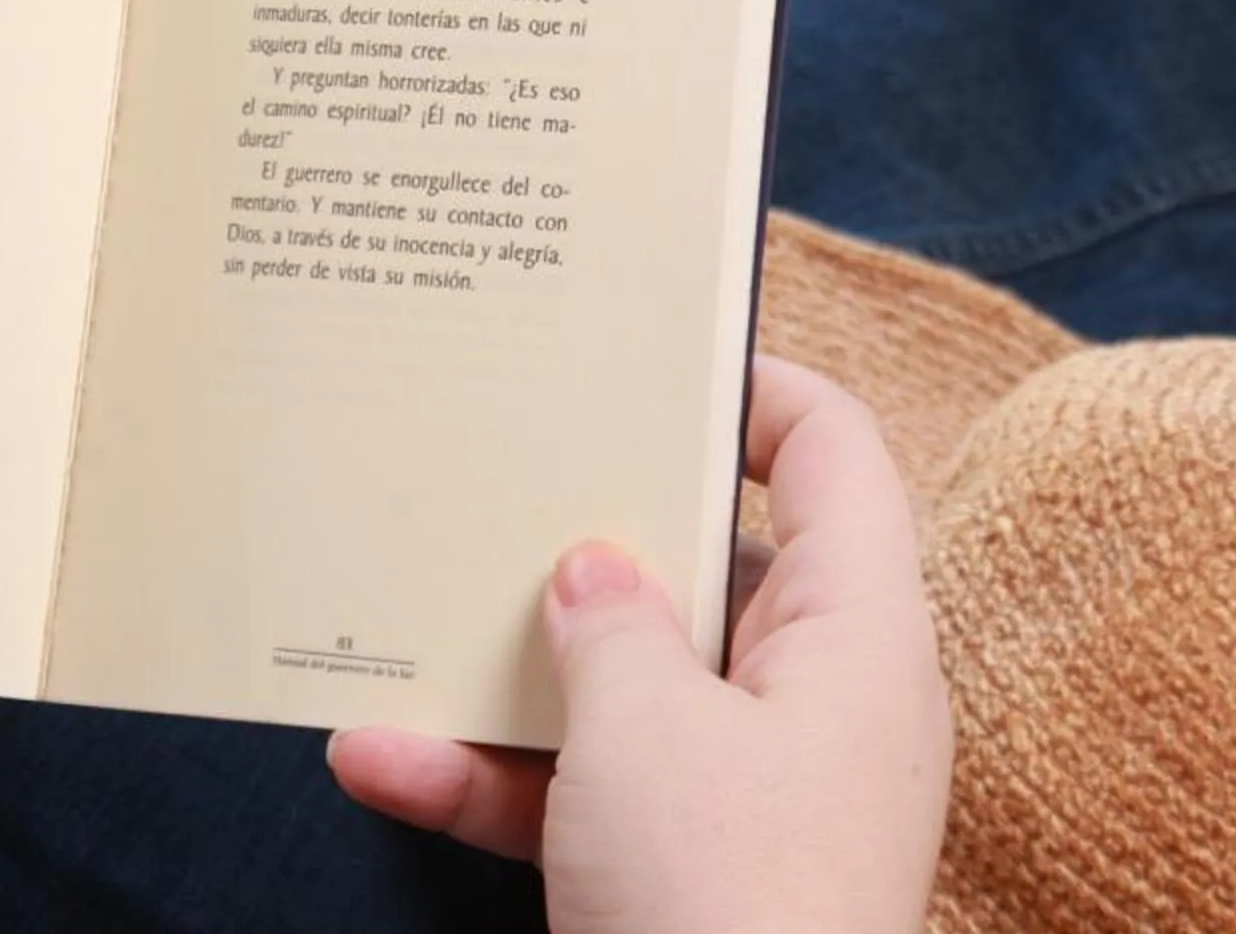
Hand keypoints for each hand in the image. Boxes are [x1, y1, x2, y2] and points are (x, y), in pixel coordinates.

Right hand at [328, 355, 951, 933]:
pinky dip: (493, 778)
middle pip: (711, 568)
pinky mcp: (687, 879)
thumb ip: (614, 620)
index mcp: (856, 634)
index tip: (646, 356)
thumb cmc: (728, 906)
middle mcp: (818, 704)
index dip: (753, 388)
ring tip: (398, 614)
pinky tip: (378, 759)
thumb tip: (597, 567)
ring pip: (628, 689)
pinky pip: (586, 796)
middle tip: (503, 465)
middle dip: (591, 534)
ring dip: (509, 670)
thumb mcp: (649, 729)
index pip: (835, 456)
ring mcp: (752, 797)